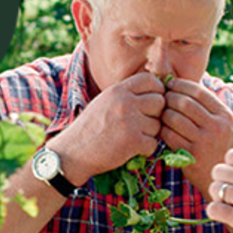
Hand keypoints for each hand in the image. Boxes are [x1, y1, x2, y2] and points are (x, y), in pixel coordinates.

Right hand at [50, 73, 164, 183]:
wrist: (72, 152)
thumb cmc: (90, 128)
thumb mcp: (105, 101)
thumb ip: (126, 94)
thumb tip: (154, 90)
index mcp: (118, 90)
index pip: (150, 80)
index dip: (156, 91)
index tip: (151, 103)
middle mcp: (125, 102)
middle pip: (160, 102)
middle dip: (155, 114)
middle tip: (142, 124)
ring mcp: (130, 122)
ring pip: (158, 125)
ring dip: (149, 134)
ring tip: (131, 138)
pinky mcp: (132, 141)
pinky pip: (153, 144)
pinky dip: (145, 149)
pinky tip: (131, 149)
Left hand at [160, 78, 232, 196]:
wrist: (219, 177)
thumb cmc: (215, 147)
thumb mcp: (220, 125)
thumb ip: (206, 107)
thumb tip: (181, 84)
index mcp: (224, 115)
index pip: (198, 91)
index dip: (180, 85)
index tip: (169, 85)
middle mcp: (217, 126)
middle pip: (184, 103)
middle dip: (168, 98)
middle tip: (160, 99)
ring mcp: (204, 141)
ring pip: (174, 118)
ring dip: (163, 114)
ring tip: (160, 114)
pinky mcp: (191, 155)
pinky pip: (168, 135)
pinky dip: (161, 130)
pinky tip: (159, 129)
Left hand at [206, 148, 232, 232]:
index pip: (232, 155)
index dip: (230, 166)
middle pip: (219, 170)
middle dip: (220, 181)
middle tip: (228, 194)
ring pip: (214, 189)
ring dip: (217, 198)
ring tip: (227, 207)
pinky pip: (214, 209)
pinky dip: (216, 212)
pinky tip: (225, 217)